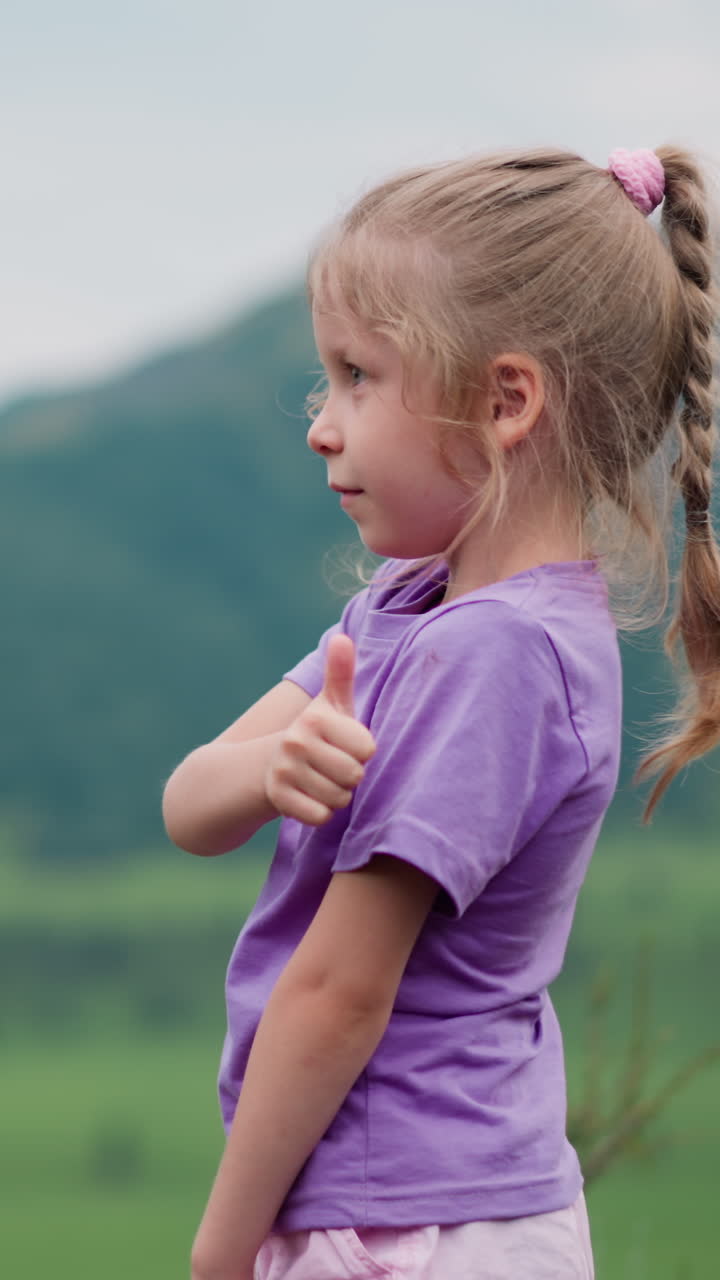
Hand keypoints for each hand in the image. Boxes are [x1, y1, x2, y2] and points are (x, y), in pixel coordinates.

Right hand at [265, 634, 374, 824]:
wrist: (271, 764)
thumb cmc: (316, 733)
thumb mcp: (330, 704)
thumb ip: (340, 672)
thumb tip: (342, 637)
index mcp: (316, 718)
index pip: (367, 749)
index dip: (362, 752)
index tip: (345, 746)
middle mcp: (296, 742)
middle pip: (354, 775)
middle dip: (351, 776)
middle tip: (334, 766)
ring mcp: (284, 770)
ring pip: (339, 798)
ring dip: (337, 795)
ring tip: (323, 780)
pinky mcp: (278, 798)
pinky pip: (320, 816)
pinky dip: (321, 813)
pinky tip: (311, 797)